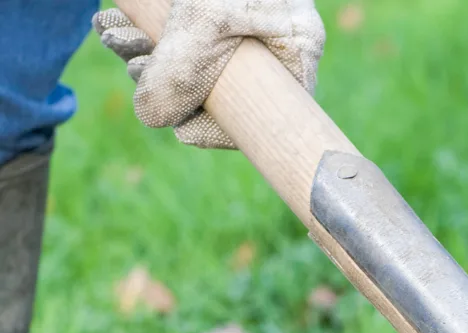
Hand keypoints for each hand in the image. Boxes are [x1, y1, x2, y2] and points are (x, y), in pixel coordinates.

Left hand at [93, 1, 325, 148]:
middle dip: (167, 79)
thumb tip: (155, 117)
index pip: (264, 116)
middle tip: (131, 59)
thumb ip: (181, 74)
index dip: (220, 128)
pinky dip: (143, 34)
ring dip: (144, 55)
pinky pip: (179, 38)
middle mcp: (275, 42)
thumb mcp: (203, 21)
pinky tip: (114, 24)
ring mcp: (244, 25)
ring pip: (192, 63)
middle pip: (220, 89)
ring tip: (113, 34)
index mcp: (296, 49)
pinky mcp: (211, 10)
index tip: (181, 122)